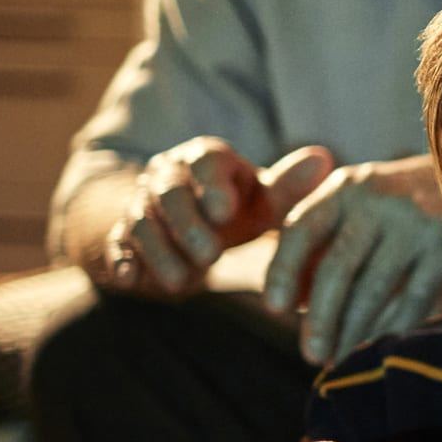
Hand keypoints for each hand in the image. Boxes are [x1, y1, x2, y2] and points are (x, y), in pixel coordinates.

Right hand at [103, 140, 333, 295]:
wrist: (184, 224)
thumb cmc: (235, 209)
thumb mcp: (263, 201)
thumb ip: (289, 187)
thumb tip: (324, 159)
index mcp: (206, 159)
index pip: (206, 162)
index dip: (213, 185)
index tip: (226, 212)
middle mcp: (168, 175)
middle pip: (168, 192)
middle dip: (188, 224)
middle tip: (211, 256)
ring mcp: (142, 205)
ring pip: (142, 221)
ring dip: (160, 251)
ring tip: (183, 282)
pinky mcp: (123, 235)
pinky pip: (117, 244)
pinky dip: (122, 260)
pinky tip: (132, 278)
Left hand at [261, 154, 441, 365]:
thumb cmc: (393, 205)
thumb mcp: (352, 201)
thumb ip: (314, 237)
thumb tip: (294, 303)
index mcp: (343, 189)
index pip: (301, 229)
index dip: (284, 270)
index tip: (274, 308)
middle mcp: (377, 201)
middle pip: (337, 266)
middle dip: (321, 317)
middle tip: (310, 355)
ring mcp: (415, 224)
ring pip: (375, 289)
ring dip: (353, 332)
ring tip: (338, 360)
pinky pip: (414, 299)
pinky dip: (393, 327)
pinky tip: (379, 347)